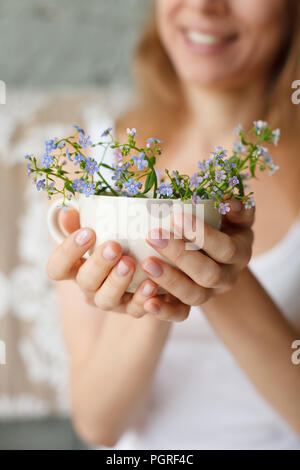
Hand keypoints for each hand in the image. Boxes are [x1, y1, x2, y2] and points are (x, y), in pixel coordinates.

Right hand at [46, 209, 189, 321]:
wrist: (146, 261)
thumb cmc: (115, 238)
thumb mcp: (98, 227)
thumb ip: (82, 220)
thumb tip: (67, 210)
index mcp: (75, 268)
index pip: (57, 268)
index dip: (67, 253)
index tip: (87, 232)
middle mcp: (90, 287)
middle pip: (85, 282)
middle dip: (98, 264)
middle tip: (113, 246)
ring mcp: (110, 300)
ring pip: (107, 300)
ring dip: (117, 282)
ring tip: (130, 263)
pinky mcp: (132, 308)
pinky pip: (135, 309)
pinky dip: (142, 299)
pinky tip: (152, 285)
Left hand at [141, 199, 254, 305]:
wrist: (216, 254)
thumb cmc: (222, 225)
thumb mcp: (234, 213)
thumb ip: (237, 206)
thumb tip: (231, 202)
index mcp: (239, 253)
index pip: (225, 248)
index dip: (202, 235)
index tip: (177, 217)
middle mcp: (227, 278)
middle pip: (208, 274)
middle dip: (180, 255)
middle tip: (153, 236)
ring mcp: (209, 294)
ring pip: (194, 296)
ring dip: (169, 280)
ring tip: (146, 263)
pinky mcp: (190, 306)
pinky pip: (180, 315)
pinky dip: (164, 312)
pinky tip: (148, 303)